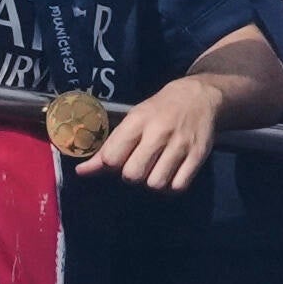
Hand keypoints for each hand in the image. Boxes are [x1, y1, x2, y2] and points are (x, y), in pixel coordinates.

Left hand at [83, 72, 228, 194]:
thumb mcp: (133, 118)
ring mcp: (181, 145)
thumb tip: (81, 172)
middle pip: (133, 174)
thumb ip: (109, 146)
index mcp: (138, 120)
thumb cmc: (160, 109)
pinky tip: (170, 175)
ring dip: (151, 182)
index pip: (112, 157)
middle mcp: (159, 132)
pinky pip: (178, 187)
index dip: (109, 165)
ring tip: (154, 170)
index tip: (116, 160)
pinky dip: (171, 187)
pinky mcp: (199, 156)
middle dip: (130, 175)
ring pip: (155, 184)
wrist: (201, 96)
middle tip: (137, 166)